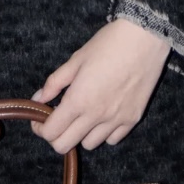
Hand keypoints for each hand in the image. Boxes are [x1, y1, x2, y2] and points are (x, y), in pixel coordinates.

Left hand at [29, 20, 170, 153]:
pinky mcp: (133, 119)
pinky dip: (103, 133)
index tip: (39, 119)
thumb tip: (38, 98)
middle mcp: (96, 116)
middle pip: (65, 146)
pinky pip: (112, 139)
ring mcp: (116, 120)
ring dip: (80, 134)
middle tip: (57, 120)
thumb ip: (55, 82)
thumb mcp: (76, 59)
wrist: (145, 37)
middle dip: (55, 136)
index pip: (51, 132)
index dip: (40, 128)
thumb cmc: (108, 44)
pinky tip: (102, 116)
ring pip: (89, 145)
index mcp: (78, 100)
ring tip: (82, 116)